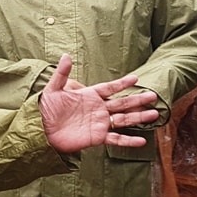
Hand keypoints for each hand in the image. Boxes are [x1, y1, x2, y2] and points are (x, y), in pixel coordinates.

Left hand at [39, 54, 158, 152]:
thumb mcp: (54, 89)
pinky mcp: (97, 137)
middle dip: (137, 99)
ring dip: (139, 117)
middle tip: (153, 95)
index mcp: (90, 96)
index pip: (110, 87)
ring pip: (123, 119)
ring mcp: (99, 123)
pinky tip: (141, 141)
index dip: (122, 83)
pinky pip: (116, 139)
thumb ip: (62, 73)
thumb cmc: (46, 108)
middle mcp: (98, 109)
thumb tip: (65, 55)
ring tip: (154, 114)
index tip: (136, 78)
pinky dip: (128, 140)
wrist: (42, 129)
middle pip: (122, 103)